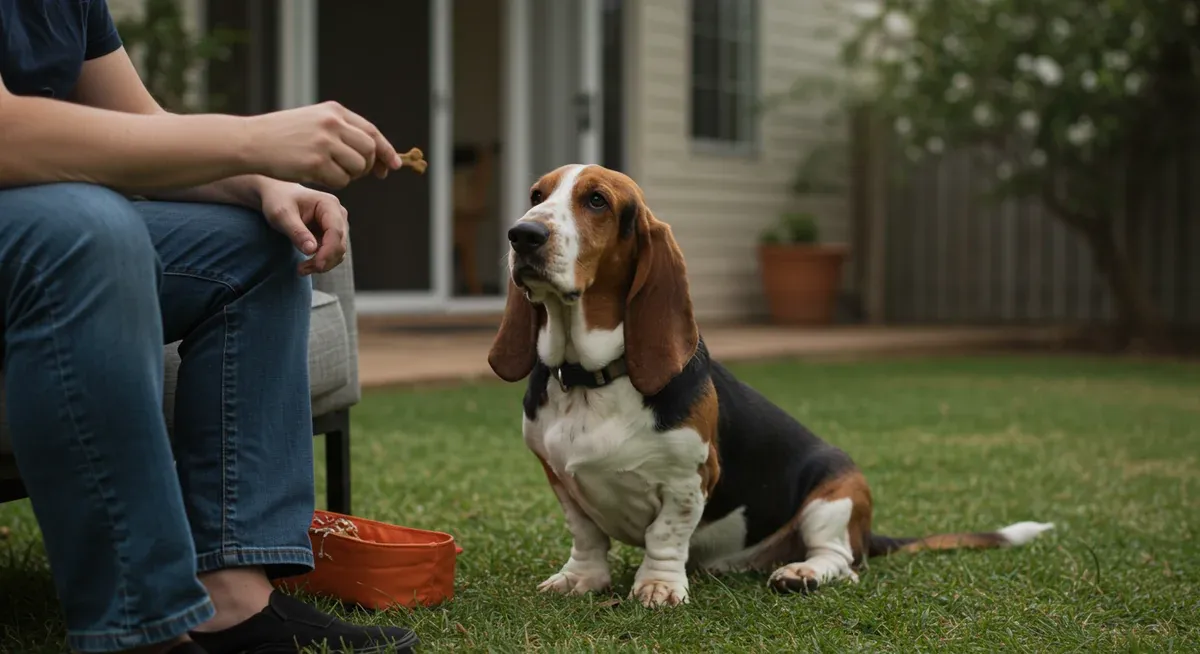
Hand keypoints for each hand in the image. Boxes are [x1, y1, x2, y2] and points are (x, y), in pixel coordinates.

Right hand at [243, 101, 400, 188]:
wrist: (251, 142)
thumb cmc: (282, 135)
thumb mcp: (313, 121)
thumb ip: (341, 130)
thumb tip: (374, 152)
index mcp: (334, 111)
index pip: (371, 132)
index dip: (386, 150)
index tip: (394, 166)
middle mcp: (332, 124)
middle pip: (369, 151)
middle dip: (369, 166)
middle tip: (358, 174)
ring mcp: (324, 143)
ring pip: (358, 167)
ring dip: (351, 176)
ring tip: (332, 172)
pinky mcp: (315, 163)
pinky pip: (341, 181)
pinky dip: (335, 183)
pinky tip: (319, 177)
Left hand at [258, 180, 348, 274]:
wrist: (276, 195)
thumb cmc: (278, 200)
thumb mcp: (282, 215)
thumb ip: (296, 231)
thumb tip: (311, 250)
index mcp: (329, 205)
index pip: (336, 232)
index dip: (328, 252)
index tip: (316, 266)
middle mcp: (338, 214)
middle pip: (340, 244)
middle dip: (324, 260)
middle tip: (302, 270)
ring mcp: (337, 225)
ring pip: (338, 252)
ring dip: (323, 264)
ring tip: (301, 269)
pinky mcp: (331, 234)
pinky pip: (332, 252)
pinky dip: (321, 261)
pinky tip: (306, 265)